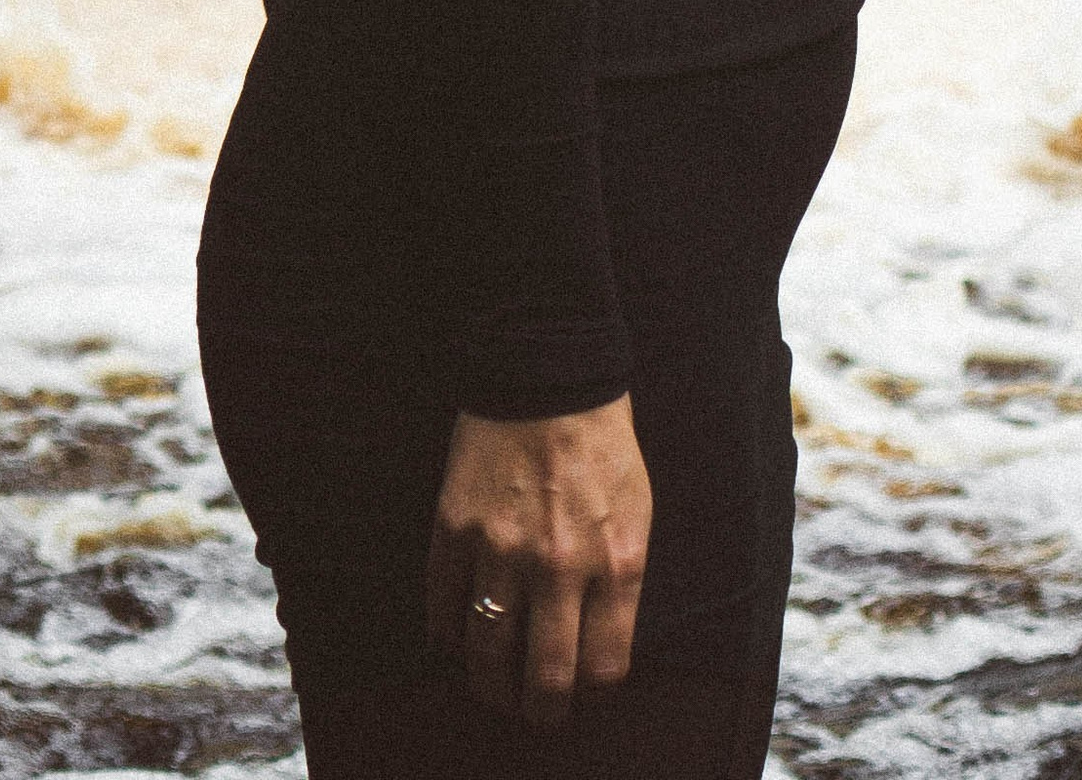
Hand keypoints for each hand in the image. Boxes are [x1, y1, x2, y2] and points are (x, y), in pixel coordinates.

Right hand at [424, 396, 649, 724]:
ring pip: (489, 656)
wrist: (548, 369)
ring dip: (490, 687)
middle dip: (540, 711)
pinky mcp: (456, 530)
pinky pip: (444, 611)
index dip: (591, 696)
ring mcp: (504, 550)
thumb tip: (599, 648)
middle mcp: (561, 565)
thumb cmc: (601, 443)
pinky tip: (457, 641)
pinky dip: (448, 639)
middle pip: (545, 679)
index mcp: (617, 560)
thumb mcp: (637, 509)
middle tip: (535, 712)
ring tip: (494, 689)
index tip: (582, 695)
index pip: (604, 669)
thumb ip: (621, 580)